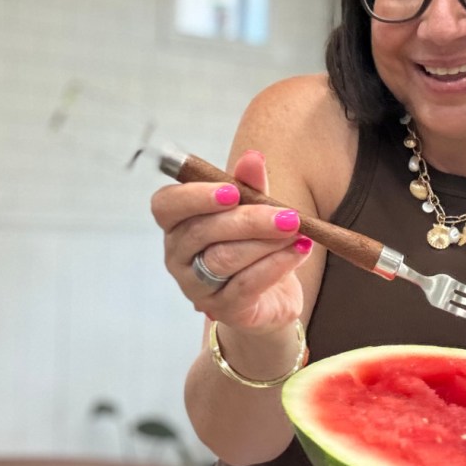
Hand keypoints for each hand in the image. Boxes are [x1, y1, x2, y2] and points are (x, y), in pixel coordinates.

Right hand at [150, 149, 312, 330]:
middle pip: (203, 232)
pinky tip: (298, 251)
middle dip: (249, 220)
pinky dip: (275, 265)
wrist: (272, 297)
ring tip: (297, 231)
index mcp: (177, 224)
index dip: (195, 197)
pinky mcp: (223, 309)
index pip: (166, 205)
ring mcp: (196, 286)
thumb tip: (253, 157)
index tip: (232, 191)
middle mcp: (178, 256)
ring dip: (266, 242)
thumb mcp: (255, 210)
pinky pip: (245, 285)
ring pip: (224, 259)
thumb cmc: (255, 245)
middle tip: (288, 214)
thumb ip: (251, 185)